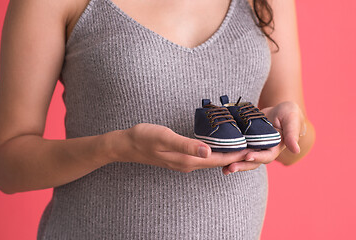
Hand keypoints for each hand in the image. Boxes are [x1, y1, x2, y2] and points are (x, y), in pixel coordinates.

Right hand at [105, 123, 251, 172]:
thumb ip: (187, 145)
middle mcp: (188, 164)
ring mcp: (184, 162)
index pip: (218, 160)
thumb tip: (209, 152)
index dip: (236, 155)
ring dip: (227, 154)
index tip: (253, 149)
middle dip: (236, 156)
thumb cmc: (145, 138)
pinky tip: (219, 145)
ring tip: (241, 145)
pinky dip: (215, 152)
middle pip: (218, 162)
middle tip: (253, 147)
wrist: (127, 145)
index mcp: (188, 160)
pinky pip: (204, 157)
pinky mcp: (181, 157)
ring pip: (212, 160)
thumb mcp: (165, 138)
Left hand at [222, 101, 305, 174]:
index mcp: (275, 148)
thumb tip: (296, 149)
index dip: (258, 157)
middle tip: (230, 168)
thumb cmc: (288, 113)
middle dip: (241, 165)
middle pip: (251, 162)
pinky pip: (236, 150)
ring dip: (233, 164)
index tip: (248, 156)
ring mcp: (253, 148)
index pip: (266, 156)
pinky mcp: (244, 142)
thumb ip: (292, 133)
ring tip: (223, 169)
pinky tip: (217, 156)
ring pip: (242, 159)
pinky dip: (228, 154)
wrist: (278, 110)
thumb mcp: (292, 119)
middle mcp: (263, 151)